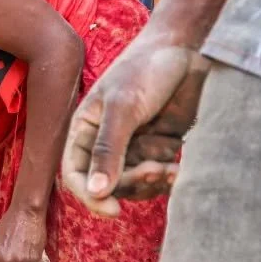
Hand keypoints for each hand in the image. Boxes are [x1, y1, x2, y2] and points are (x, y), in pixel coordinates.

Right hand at [63, 41, 208, 215]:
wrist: (185, 51)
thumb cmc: (144, 71)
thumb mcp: (122, 109)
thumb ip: (108, 151)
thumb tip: (96, 191)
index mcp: (84, 129)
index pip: (75, 174)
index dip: (89, 196)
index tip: (113, 210)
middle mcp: (104, 142)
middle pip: (107, 184)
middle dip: (130, 184)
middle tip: (155, 171)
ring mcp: (132, 146)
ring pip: (133, 185)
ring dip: (150, 183)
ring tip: (168, 168)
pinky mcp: (157, 148)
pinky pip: (156, 177)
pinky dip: (166, 179)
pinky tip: (177, 169)